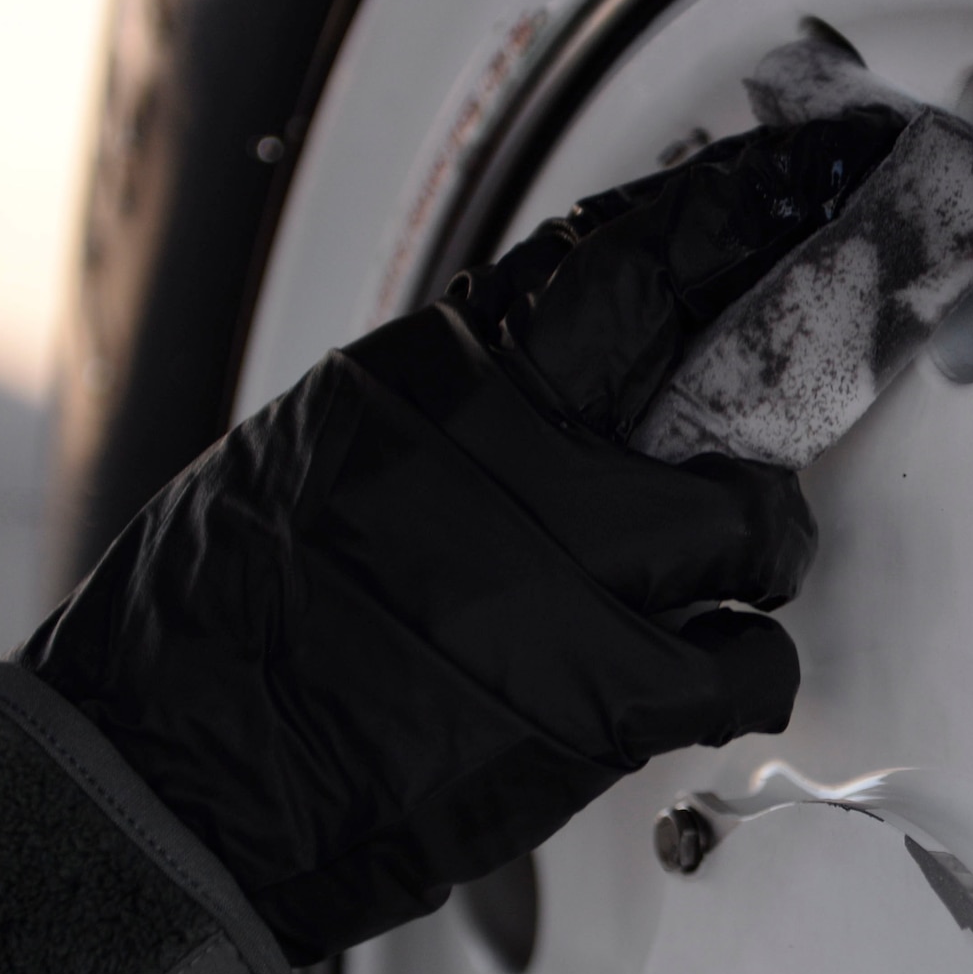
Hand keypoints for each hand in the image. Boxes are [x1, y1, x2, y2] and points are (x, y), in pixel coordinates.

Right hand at [17, 108, 904, 962]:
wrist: (163, 783)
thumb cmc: (205, 636)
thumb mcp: (307, 460)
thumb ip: (439, 415)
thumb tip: (542, 385)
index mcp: (421, 382)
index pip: (601, 259)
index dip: (708, 220)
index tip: (774, 190)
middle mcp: (498, 456)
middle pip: (696, 345)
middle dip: (774, 329)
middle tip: (809, 348)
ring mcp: (554, 574)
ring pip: (750, 515)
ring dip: (765, 540)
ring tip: (743, 563)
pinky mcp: (591, 699)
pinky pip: (746, 661)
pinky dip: (754, 666)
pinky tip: (724, 669)